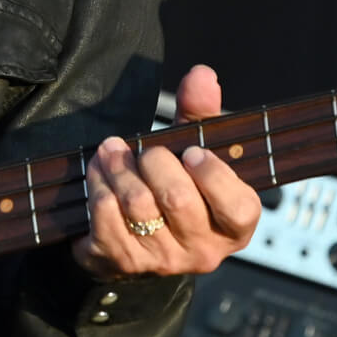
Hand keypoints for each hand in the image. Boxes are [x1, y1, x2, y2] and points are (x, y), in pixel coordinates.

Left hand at [72, 64, 260, 279]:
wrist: (133, 238)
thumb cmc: (174, 187)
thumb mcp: (193, 152)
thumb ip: (201, 115)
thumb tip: (202, 75)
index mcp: (233, 226)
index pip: (237, 207)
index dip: (213, 176)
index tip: (191, 152)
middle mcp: (203, 251)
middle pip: (179, 200)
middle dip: (155, 162)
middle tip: (144, 149)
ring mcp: (162, 261)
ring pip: (138, 206)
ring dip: (120, 168)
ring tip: (112, 150)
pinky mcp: (122, 261)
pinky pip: (106, 216)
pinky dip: (99, 185)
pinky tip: (99, 172)